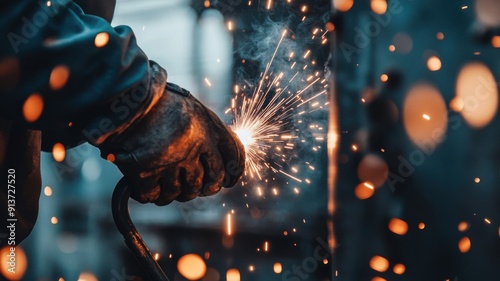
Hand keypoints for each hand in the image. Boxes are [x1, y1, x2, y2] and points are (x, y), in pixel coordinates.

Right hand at [99, 71, 244, 204]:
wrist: (121, 97)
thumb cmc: (157, 102)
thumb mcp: (192, 108)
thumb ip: (208, 130)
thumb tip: (221, 156)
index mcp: (208, 128)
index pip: (234, 158)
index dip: (233, 173)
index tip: (228, 181)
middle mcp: (194, 147)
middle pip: (211, 182)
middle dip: (204, 187)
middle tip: (194, 185)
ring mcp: (170, 161)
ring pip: (183, 193)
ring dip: (175, 191)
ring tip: (165, 180)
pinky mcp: (145, 173)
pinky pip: (154, 196)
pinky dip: (150, 193)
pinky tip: (145, 183)